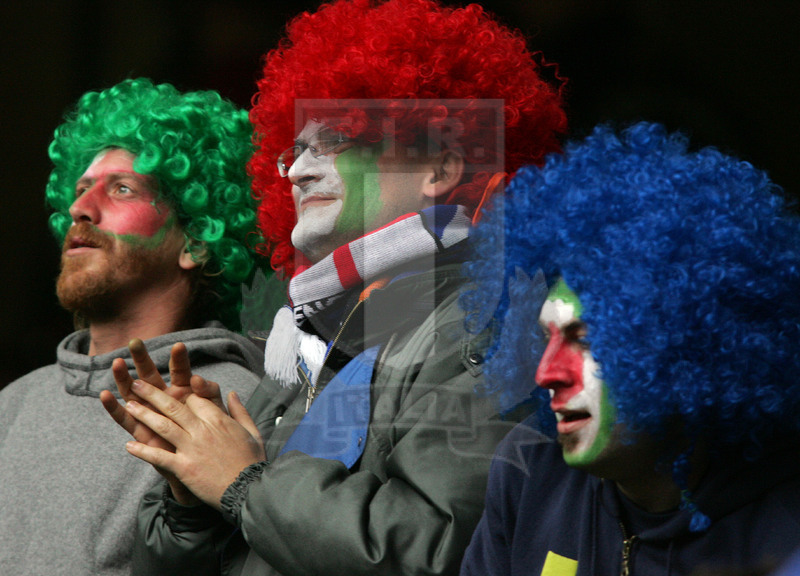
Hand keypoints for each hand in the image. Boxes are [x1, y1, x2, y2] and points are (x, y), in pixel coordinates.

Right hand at [100, 339, 217, 504]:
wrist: (206, 468)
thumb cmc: (212, 438)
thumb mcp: (216, 413)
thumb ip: (210, 394)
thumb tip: (200, 380)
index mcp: (185, 394)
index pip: (181, 372)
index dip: (180, 360)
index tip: (180, 346)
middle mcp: (165, 401)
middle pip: (152, 376)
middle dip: (143, 359)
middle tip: (136, 342)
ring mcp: (151, 416)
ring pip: (134, 394)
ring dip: (124, 378)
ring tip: (117, 363)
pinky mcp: (141, 433)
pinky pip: (125, 420)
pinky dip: (114, 408)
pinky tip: (105, 395)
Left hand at [122, 378, 264, 509]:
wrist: (248, 490)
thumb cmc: (252, 462)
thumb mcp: (252, 431)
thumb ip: (240, 410)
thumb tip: (232, 394)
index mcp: (219, 420)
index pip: (195, 400)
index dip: (181, 394)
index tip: (171, 392)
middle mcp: (203, 430)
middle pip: (174, 407)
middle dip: (152, 394)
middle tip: (136, 385)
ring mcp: (192, 448)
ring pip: (163, 426)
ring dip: (143, 415)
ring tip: (128, 405)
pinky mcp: (184, 467)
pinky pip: (159, 457)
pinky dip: (143, 451)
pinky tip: (129, 446)